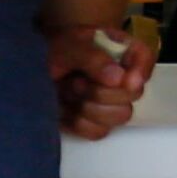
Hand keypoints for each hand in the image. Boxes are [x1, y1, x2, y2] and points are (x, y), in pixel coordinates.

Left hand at [52, 21, 156, 139]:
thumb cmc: (52, 51)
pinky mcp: (96, 122)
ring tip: (68, 91)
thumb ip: (93, 57)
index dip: (140, 71)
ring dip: (89, 106)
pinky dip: (78, 122)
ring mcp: (110, 102)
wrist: (31, 71)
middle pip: (134, 94)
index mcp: (119, 49)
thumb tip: (118, 78)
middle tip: (76, 81)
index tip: (126, 81)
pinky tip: (64, 108)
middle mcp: (121, 76)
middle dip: (101, 91)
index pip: (144, 57)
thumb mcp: (67, 45)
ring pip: (120, 116)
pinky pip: (99, 132)